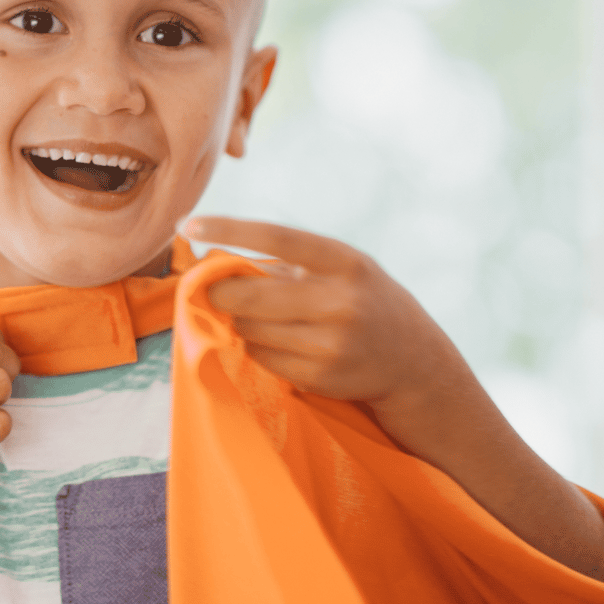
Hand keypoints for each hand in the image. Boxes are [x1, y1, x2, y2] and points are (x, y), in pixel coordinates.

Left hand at [185, 215, 603, 586]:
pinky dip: (257, 349)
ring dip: (242, 323)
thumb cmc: (362, 302)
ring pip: (248, 330)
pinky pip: (261, 358)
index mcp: (345, 262)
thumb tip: (214, 262)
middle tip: (213, 289)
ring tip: (265, 319)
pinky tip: (280, 344)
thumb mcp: (339, 270)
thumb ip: (286, 264)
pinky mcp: (321, 377)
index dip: (229, 229)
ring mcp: (332, 344)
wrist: (416, 363)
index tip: (187, 226)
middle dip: (221, 293)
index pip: (276, 236)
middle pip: (248, 295)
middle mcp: (342, 301)